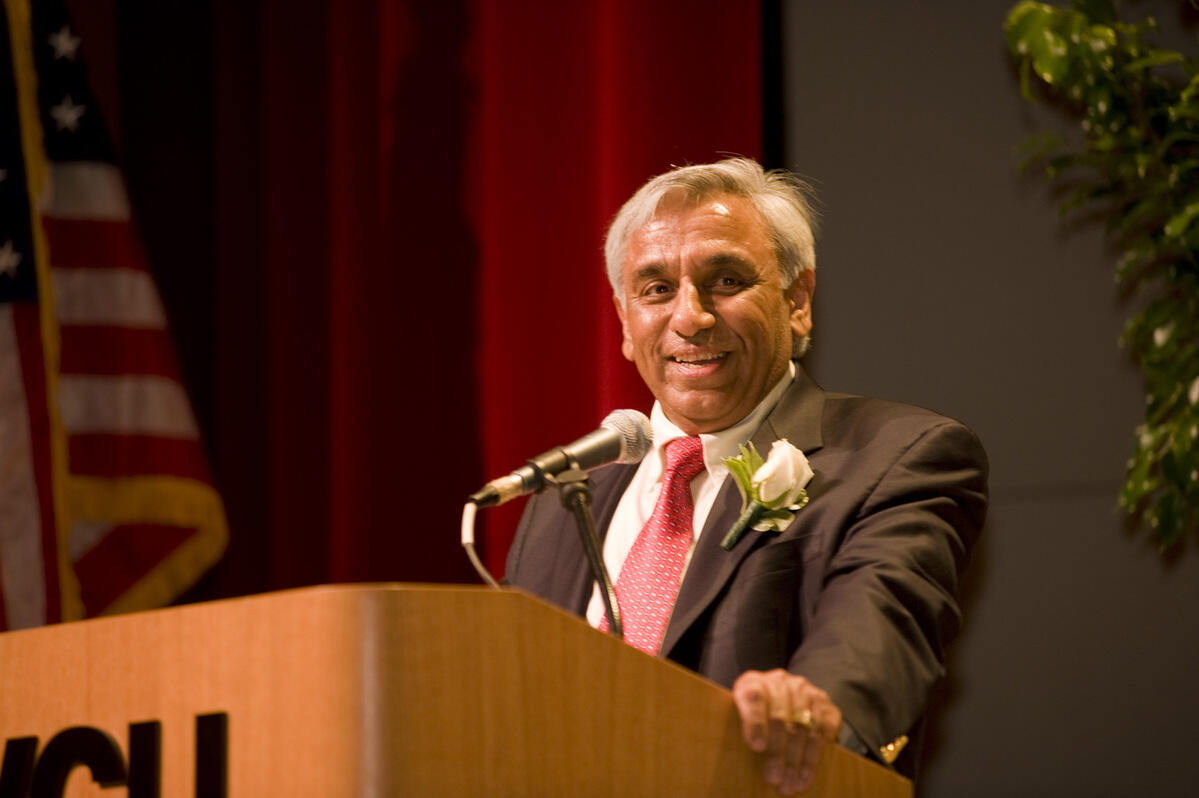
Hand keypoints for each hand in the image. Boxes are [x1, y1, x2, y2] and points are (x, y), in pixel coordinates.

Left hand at [731, 669, 841, 794]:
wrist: (782, 699)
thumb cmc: (754, 716)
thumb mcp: (740, 718)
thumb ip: (742, 729)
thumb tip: (747, 756)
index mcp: (752, 683)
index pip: (754, 697)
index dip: (756, 722)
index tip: (757, 747)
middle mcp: (780, 681)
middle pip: (780, 718)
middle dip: (778, 753)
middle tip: (775, 779)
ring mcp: (804, 689)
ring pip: (803, 727)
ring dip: (798, 760)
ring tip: (792, 784)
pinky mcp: (824, 702)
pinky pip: (823, 730)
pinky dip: (814, 756)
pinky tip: (806, 774)